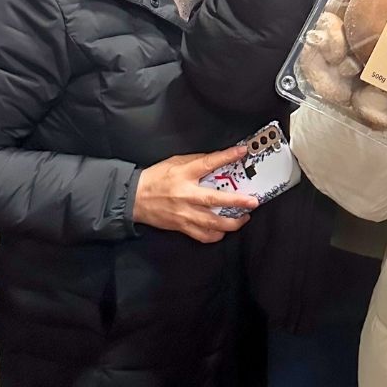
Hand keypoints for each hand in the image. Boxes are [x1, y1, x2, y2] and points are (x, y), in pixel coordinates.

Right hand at [132, 145, 258, 243]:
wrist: (133, 198)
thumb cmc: (155, 178)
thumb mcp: (175, 162)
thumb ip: (197, 161)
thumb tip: (218, 159)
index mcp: (183, 174)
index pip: (208, 163)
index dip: (226, 156)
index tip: (242, 151)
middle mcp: (185, 195)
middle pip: (215, 200)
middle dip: (237, 202)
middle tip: (253, 202)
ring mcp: (184, 214)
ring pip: (212, 223)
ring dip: (232, 223)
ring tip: (244, 218)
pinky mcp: (181, 227)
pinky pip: (203, 236)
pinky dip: (216, 235)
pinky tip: (224, 230)